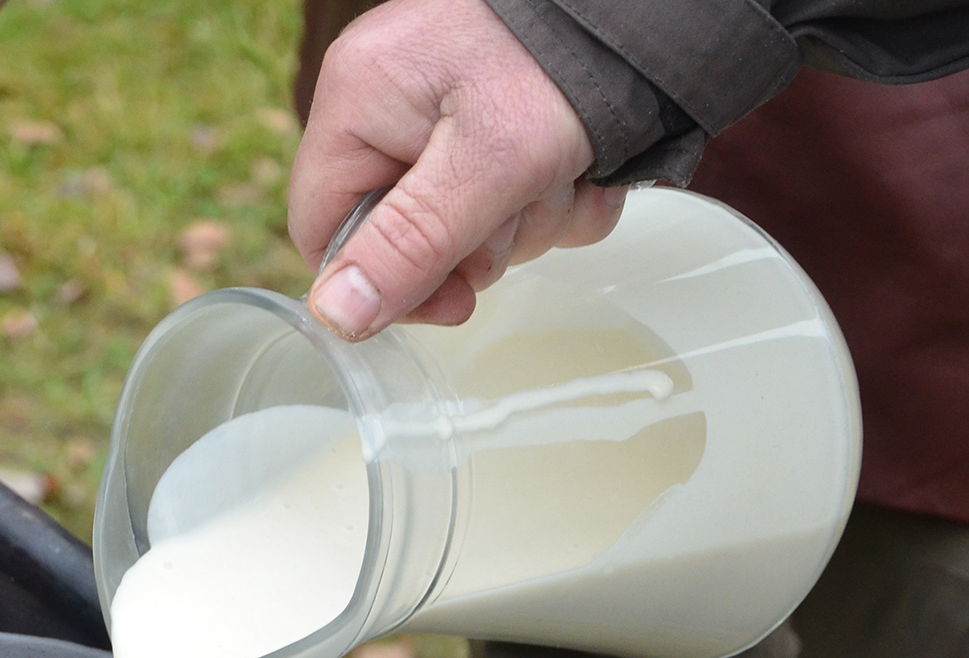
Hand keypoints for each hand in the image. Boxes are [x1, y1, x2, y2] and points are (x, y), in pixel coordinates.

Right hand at [290, 0, 625, 335]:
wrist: (644, 12)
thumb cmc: (561, 62)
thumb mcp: (486, 165)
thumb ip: (409, 246)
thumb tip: (334, 317)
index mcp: (357, 103)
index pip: (324, 232)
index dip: (382, 284)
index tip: (453, 301)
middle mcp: (391, 106)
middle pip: (407, 237)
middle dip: (482, 242)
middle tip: (527, 205)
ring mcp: (445, 113)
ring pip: (472, 225)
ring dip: (530, 220)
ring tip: (568, 172)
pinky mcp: (497, 119)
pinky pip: (514, 197)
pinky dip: (557, 197)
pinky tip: (586, 168)